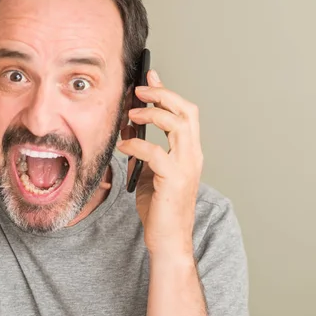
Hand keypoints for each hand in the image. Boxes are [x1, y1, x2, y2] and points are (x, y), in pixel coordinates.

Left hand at [117, 70, 202, 255]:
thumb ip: (143, 151)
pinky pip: (156, 153)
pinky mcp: (174, 180)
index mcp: (189, 151)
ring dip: (152, 114)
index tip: (150, 76)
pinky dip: (137, 145)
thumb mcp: (150, 173)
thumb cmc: (160, 208)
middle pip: (186, 111)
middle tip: (140, 89)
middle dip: (163, 94)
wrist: (168, 239)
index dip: (167, 91)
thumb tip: (127, 132)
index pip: (184, 112)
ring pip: (177, 125)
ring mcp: (186, 166)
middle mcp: (192, 155)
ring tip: (131, 113)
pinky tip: (122, 147)